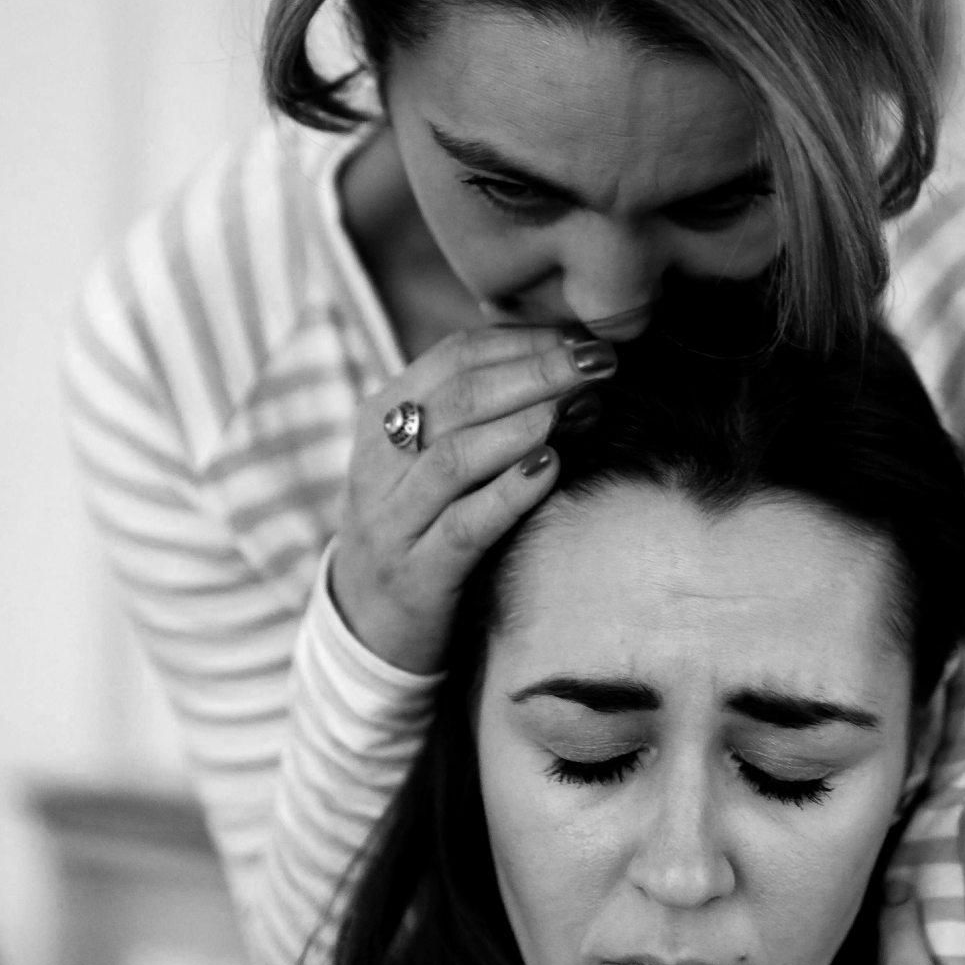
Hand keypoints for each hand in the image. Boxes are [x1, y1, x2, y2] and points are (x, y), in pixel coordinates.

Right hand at [331, 325, 614, 670]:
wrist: (368, 626)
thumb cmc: (421, 528)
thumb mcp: (432, 463)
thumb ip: (480, 416)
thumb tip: (571, 373)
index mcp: (381, 418)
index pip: (453, 357)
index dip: (523, 341)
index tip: (584, 338)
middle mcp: (379, 462)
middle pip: (458, 398)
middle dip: (536, 372)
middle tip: (597, 362)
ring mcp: (393, 520)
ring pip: (455, 457)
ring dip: (524, 424)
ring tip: (578, 406)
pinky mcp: (417, 574)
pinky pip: (462, 526)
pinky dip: (508, 493)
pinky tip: (550, 469)